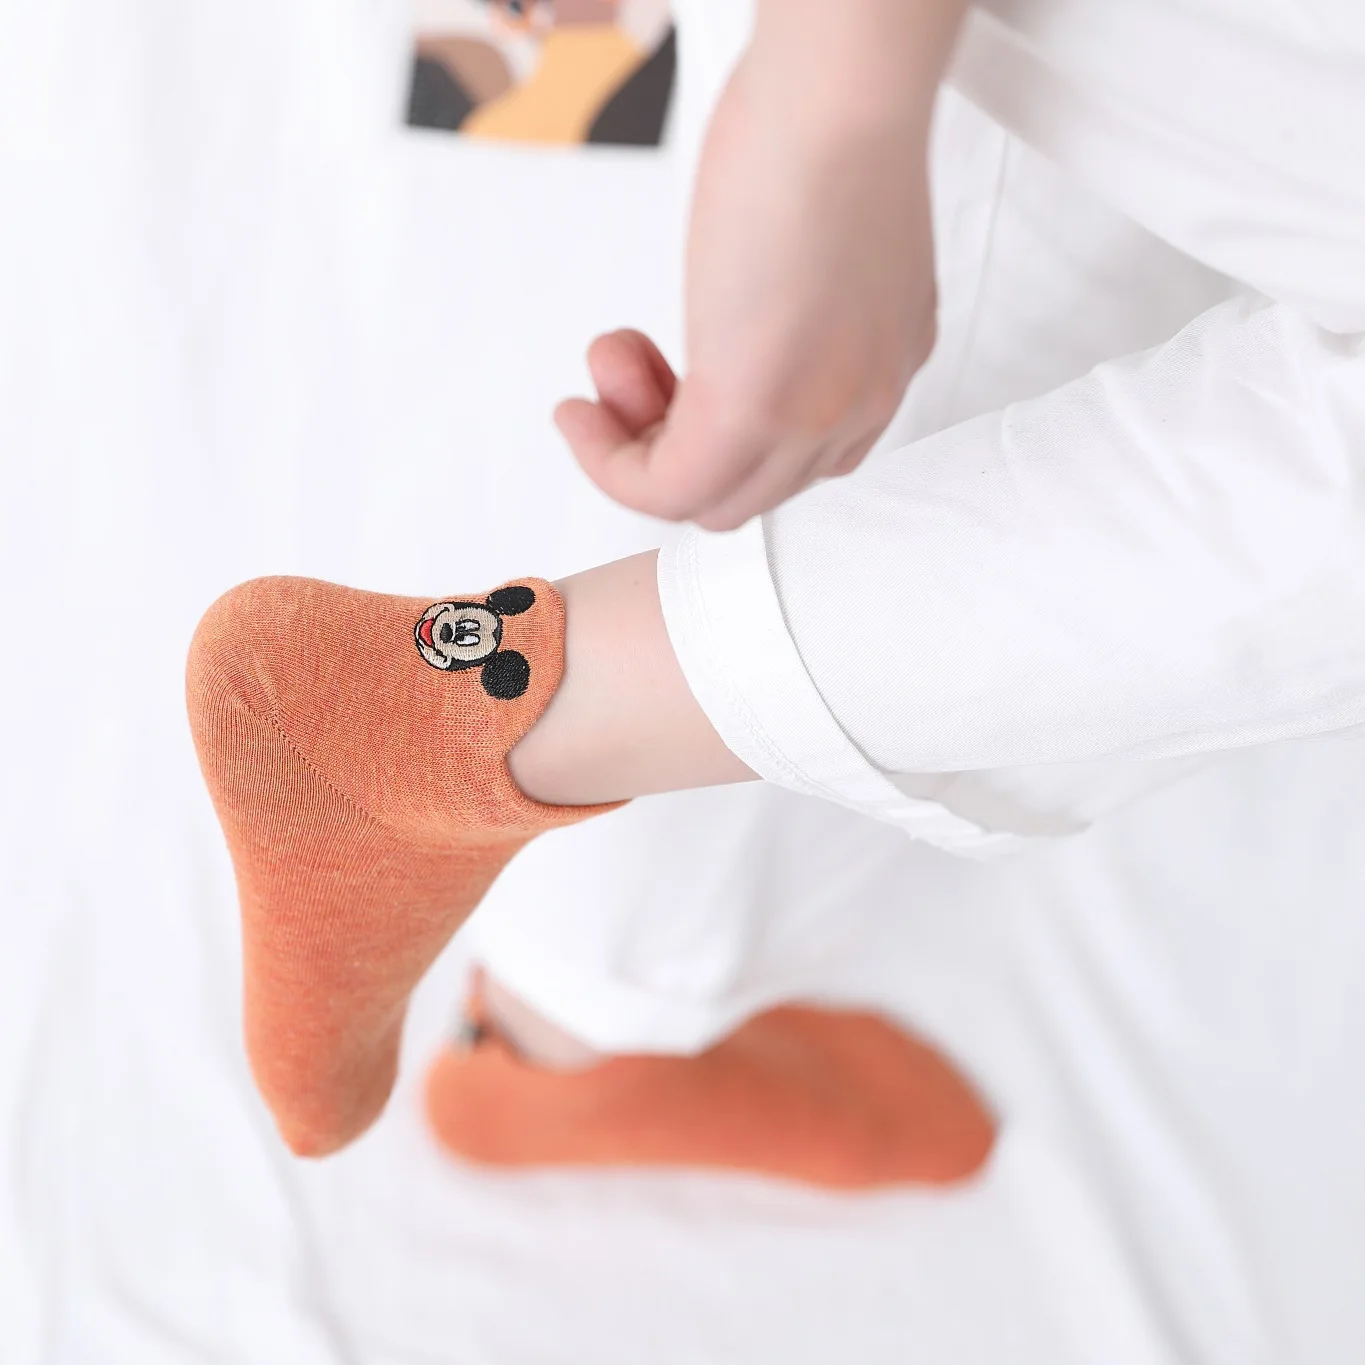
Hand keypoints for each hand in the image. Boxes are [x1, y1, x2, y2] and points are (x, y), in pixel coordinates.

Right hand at [556, 32, 944, 530]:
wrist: (839, 95)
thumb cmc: (828, 130)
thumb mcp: (818, 249)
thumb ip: (793, 315)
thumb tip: (736, 331)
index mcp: (884, 365)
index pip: (797, 457)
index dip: (718, 426)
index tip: (665, 377)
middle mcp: (861, 403)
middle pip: (752, 488)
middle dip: (670, 438)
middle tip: (625, 372)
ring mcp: (814, 415)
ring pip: (712, 502)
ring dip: (635, 451)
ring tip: (603, 376)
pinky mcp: (753, 408)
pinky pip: (667, 491)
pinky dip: (611, 467)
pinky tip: (580, 415)